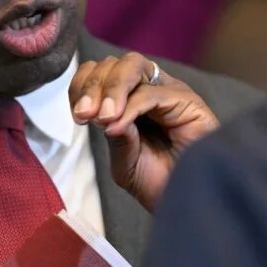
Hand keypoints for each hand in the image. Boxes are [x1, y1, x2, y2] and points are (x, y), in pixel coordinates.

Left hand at [69, 53, 219, 211]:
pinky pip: (151, 92)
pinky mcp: (187, 100)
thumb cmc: (160, 184)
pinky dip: (130, 107)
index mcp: (128, 100)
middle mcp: (149, 88)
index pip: (98, 73)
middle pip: (113, 63)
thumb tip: (103, 114)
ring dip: (110, 89)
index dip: (82, 87)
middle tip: (84, 116)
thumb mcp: (124, 163)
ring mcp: (168, 91)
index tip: (77, 116)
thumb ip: (114, 137)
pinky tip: (118, 126)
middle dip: (92, 86)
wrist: (189, 203)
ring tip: (102, 117)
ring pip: (132, 66)